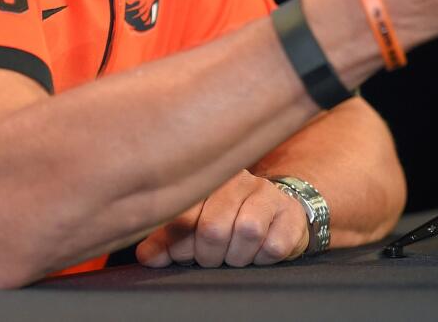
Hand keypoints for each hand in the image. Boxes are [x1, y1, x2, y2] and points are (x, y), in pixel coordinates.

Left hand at [135, 170, 309, 267]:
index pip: (183, 214)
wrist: (275, 216)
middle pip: (214, 227)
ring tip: (234, 255)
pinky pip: (273, 246)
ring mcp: (267, 194)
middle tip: (212, 258)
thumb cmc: (227, 221)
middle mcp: (238, 180)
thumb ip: (167, 239)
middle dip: (209, 256)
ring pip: (247, 232)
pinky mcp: (290, 214)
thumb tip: (146, 256)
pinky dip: (262, 259)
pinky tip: (258, 253)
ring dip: (237, 257)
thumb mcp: (193, 227)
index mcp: (206, 178)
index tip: (183, 254)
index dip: (180, 245)